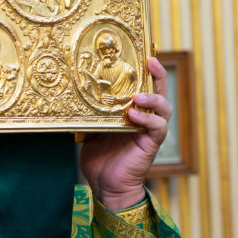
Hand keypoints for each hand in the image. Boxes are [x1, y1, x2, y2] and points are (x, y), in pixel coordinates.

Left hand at [79, 57, 172, 210]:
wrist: (105, 185)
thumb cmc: (100, 156)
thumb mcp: (92, 127)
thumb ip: (92, 111)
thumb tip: (73, 92)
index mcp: (134, 110)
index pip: (144, 85)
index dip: (147, 69)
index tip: (144, 52)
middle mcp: (146, 117)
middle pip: (160, 90)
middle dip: (158, 74)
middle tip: (151, 61)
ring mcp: (150, 131)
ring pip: (164, 107)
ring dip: (154, 98)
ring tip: (139, 95)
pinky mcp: (151, 144)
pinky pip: (157, 128)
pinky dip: (148, 120)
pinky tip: (134, 116)